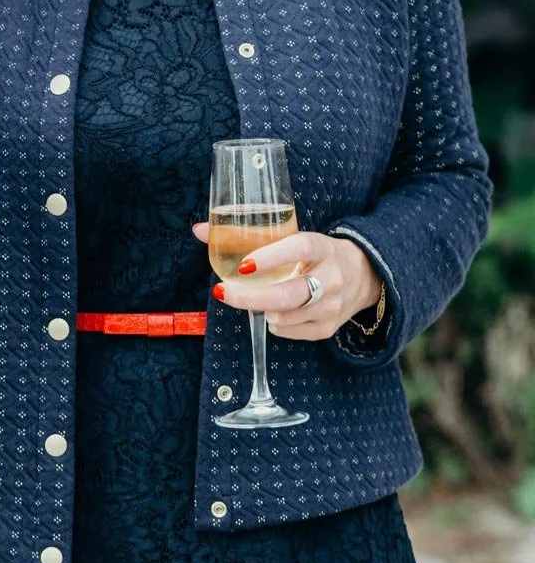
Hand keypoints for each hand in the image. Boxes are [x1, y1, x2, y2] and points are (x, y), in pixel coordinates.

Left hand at [191, 223, 382, 340]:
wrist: (364, 275)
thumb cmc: (315, 254)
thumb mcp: (293, 237)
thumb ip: (245, 234)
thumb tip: (198, 230)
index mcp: (322, 247)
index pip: (299, 249)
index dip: (271, 257)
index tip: (243, 266)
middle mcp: (332, 277)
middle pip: (289, 294)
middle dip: (251, 297)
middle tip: (224, 292)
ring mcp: (333, 305)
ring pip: (286, 316)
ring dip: (262, 310)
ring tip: (256, 297)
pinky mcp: (329, 328)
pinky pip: (289, 331)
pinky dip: (274, 324)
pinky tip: (275, 311)